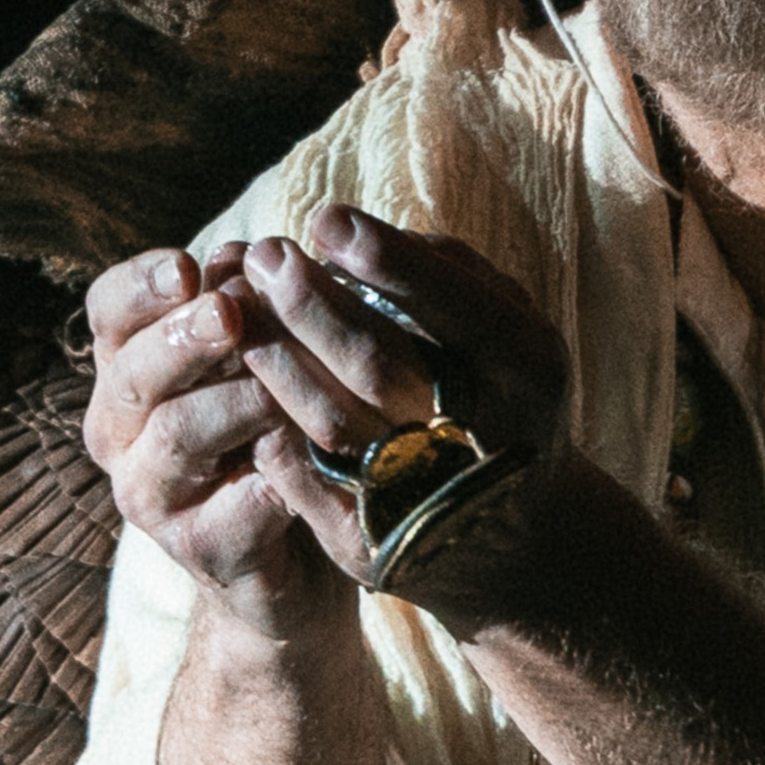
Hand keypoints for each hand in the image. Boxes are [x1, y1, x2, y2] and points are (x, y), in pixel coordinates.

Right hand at [82, 241, 349, 636]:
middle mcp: (119, 428)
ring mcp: (149, 493)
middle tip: (229, 313)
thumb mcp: (254, 360)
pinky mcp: (194, 549)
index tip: (186, 266)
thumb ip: (242, 309)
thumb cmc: (268, 431)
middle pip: (132, 371)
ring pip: (176, 435)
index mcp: (126, 368)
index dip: (141, 285)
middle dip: (182, 338)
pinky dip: (266, 486)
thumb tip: (239, 255)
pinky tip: (299, 466)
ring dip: (235, 404)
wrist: (290, 555)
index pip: (108, 310)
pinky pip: (226, 514)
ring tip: (282, 392)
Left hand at [235, 204, 581, 625]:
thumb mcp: (502, 325)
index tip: (323, 217)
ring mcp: (432, 500)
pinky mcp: (379, 547)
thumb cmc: (498, 391)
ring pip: (337, 426)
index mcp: (526, 369)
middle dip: (313, 306)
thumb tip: (343, 232)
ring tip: (238, 308)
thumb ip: (440, 273)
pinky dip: (272, 431)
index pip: (457, 307)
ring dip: (278, 363)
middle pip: (383, 366)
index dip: (387, 261)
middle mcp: (487, 439)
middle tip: (263, 255)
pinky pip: (310, 485)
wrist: (517, 534)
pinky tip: (240, 384)